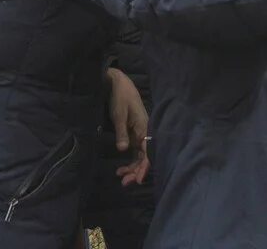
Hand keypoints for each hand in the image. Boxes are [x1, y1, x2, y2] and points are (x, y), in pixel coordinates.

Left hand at [106, 67, 150, 185]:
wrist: (118, 83)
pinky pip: (134, 151)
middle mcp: (145, 133)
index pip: (148, 152)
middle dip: (136, 171)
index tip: (137, 179)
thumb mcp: (119, 114)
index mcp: (145, 127)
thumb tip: (122, 150)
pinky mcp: (134, 133)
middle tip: (124, 182)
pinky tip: (121, 168)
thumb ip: (121, 132)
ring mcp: (140, 134)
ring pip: (139, 155)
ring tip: (120, 177)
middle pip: (144, 157)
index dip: (144, 167)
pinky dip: (129, 160)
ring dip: (132, 167)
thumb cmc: (120, 97)